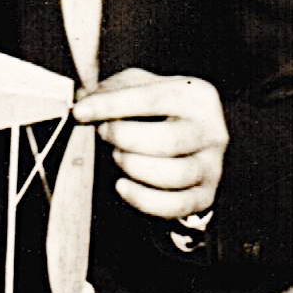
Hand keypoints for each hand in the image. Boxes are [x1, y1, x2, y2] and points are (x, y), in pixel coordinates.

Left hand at [72, 68, 227, 219]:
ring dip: (134, 166)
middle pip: (167, 141)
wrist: (186, 140)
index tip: (80, 112)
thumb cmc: (156, 110)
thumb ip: (111, 90)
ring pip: (173, 175)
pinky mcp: (204, 195)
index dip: (112, 105)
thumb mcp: (138, 86)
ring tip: (119, 156)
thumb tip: (82, 104)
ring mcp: (211, 165)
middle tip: (105, 134)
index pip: (152, 98)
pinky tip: (122, 185)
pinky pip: (174, 206)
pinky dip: (141, 199)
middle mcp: (211, 130)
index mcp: (196, 96)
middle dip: (125, 138)